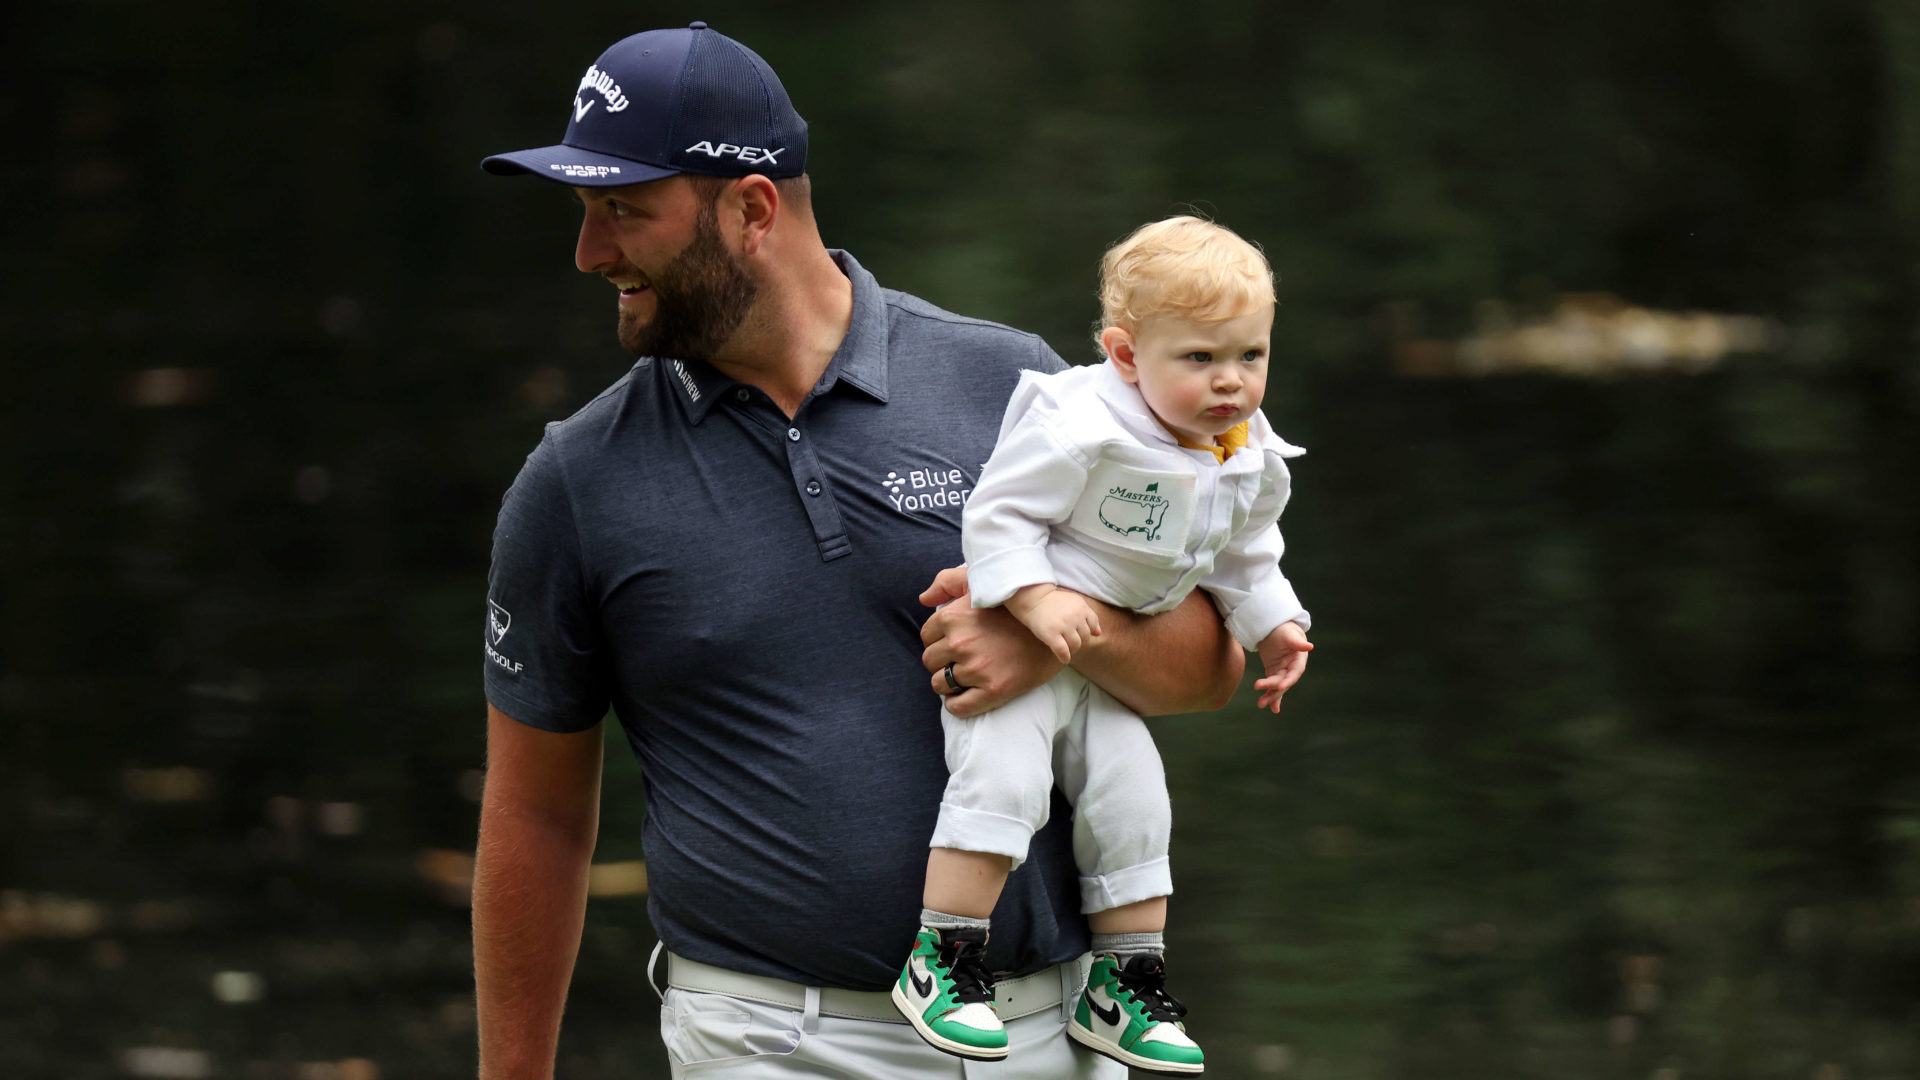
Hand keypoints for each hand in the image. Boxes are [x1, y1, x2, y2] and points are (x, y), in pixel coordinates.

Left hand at [919, 566, 1064, 717]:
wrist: (1054, 634)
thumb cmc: (1016, 608)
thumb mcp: (983, 585)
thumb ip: (948, 583)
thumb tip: (924, 599)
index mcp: (954, 617)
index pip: (926, 637)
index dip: (938, 641)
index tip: (953, 644)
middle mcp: (962, 642)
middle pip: (930, 661)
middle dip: (941, 662)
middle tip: (960, 660)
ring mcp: (977, 668)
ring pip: (939, 685)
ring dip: (948, 684)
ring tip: (964, 677)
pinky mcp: (993, 691)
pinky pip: (957, 707)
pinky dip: (957, 705)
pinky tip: (967, 696)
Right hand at [1005, 585, 1100, 663]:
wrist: (1033, 599)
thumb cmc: (1054, 602)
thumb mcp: (1074, 603)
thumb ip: (1088, 616)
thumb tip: (1098, 633)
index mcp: (1082, 607)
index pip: (1093, 625)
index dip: (1086, 631)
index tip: (1078, 632)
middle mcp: (1075, 617)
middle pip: (1085, 637)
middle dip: (1079, 640)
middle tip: (1069, 640)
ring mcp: (1063, 626)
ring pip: (1076, 645)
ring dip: (1072, 650)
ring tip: (1066, 648)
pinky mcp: (1051, 635)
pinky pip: (1063, 651)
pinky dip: (1065, 657)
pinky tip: (1063, 658)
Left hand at [1252, 621, 1312, 712]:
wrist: (1274, 628)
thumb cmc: (1284, 630)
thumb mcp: (1289, 634)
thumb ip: (1297, 642)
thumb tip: (1309, 646)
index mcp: (1299, 660)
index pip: (1295, 672)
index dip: (1289, 680)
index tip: (1281, 686)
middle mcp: (1292, 668)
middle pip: (1284, 682)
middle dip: (1274, 691)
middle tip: (1263, 699)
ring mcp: (1283, 672)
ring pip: (1278, 687)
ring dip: (1270, 696)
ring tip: (1260, 704)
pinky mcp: (1274, 673)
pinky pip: (1272, 686)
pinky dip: (1270, 696)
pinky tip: (1268, 707)